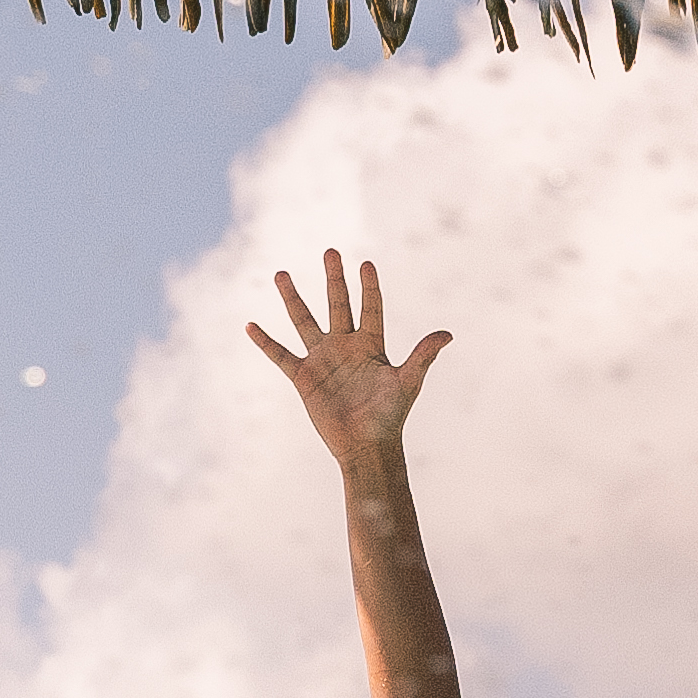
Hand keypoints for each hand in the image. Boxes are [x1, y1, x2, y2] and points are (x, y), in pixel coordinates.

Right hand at [249, 247, 448, 467]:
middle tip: (331, 251)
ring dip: (293, 298)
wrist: (365, 446)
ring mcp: (322, 360)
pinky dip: (265, 341)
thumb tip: (447, 334)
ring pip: (304, 321)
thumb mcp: (409, 382)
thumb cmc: (390, 416)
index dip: (369, 287)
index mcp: (372, 346)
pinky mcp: (304, 378)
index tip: (366, 264)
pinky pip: (280, 355)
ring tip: (281, 273)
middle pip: (338, 304)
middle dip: (334, 278)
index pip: (371, 308)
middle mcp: (345, 347)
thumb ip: (423, 355)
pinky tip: (250, 325)